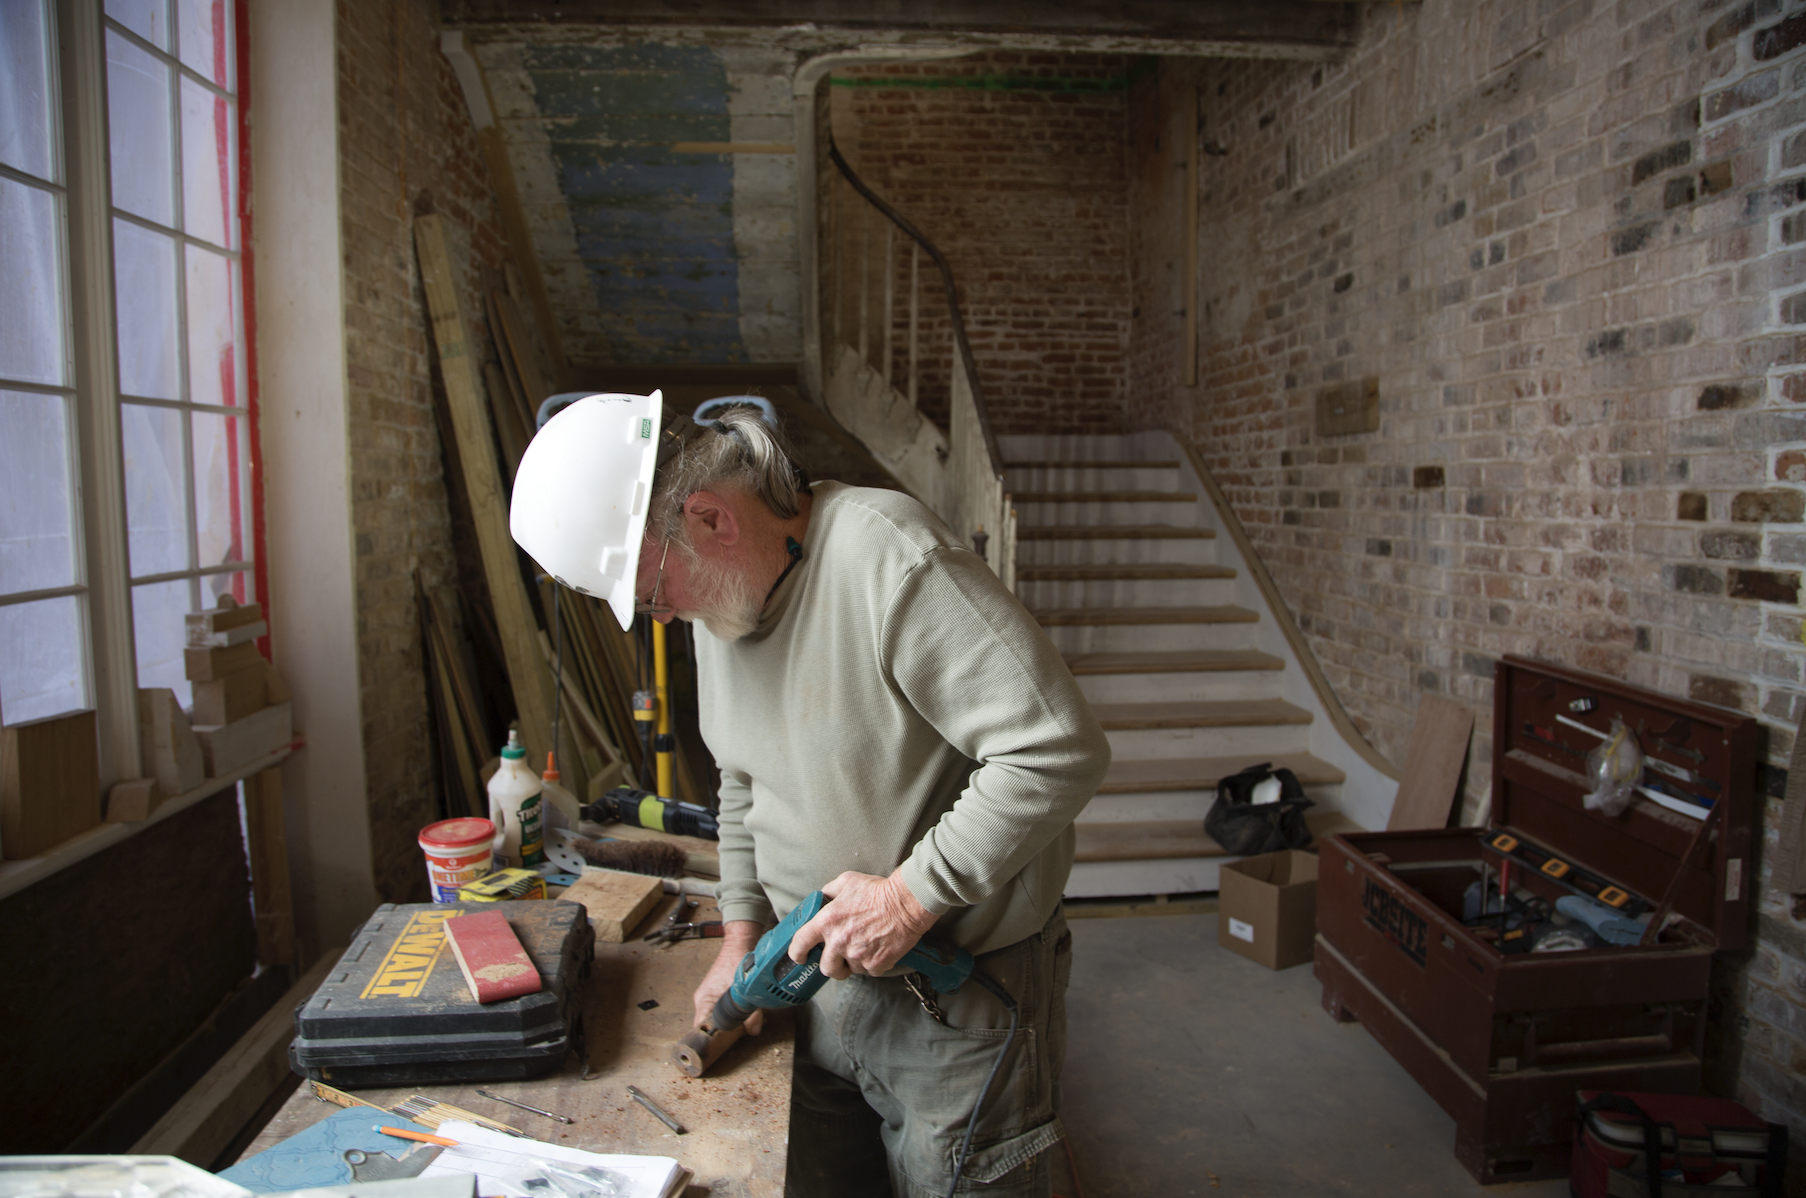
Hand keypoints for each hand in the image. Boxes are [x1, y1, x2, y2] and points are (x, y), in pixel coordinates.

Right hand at [692, 921, 765, 1033]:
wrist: (742, 941)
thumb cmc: (735, 959)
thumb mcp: (743, 989)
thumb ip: (750, 1012)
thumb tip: (753, 1031)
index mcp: (703, 1001)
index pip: (701, 1029)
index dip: (709, 1042)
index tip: (719, 1050)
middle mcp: (707, 1002)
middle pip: (716, 1027)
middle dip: (733, 1031)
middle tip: (747, 1032)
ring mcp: (716, 999)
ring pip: (727, 1020)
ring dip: (742, 1022)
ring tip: (755, 1020)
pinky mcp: (726, 996)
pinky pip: (733, 1011)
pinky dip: (745, 1013)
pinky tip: (757, 1011)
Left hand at [788, 870, 937, 979]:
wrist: (906, 902)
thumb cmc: (878, 890)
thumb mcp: (847, 882)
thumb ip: (830, 892)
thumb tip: (823, 898)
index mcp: (827, 922)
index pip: (801, 943)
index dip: (797, 953)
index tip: (800, 957)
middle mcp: (839, 942)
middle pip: (826, 968)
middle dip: (831, 965)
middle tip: (839, 958)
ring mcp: (857, 956)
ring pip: (850, 970)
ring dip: (854, 962)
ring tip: (865, 946)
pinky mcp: (875, 965)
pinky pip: (869, 971)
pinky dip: (873, 964)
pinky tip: (878, 948)